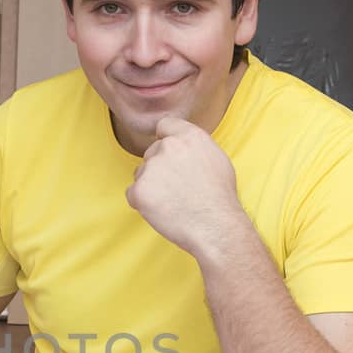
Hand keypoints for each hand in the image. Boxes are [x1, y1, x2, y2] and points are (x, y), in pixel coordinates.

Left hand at [125, 116, 244, 252]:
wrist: (216, 226)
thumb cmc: (219, 197)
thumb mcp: (216, 159)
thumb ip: (193, 147)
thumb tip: (179, 144)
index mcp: (189, 136)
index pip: (164, 125)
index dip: (164, 139)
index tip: (168, 154)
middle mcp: (168, 147)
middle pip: (151, 153)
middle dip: (159, 169)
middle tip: (177, 189)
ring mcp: (152, 168)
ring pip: (141, 174)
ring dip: (150, 186)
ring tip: (173, 202)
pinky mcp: (140, 190)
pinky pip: (133, 194)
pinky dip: (142, 203)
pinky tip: (163, 211)